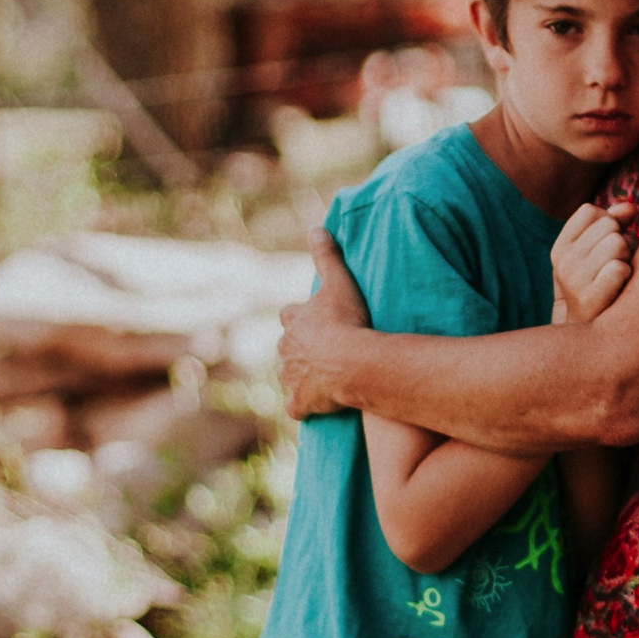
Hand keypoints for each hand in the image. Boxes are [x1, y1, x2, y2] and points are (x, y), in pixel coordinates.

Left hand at [278, 229, 369, 419]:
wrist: (352, 361)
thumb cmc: (347, 320)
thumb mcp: (339, 281)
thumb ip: (327, 256)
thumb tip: (316, 228)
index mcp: (294, 321)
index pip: (289, 316)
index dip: (299, 317)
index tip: (311, 319)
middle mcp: (287, 349)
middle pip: (285, 347)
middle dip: (296, 348)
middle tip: (317, 350)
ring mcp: (293, 377)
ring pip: (287, 376)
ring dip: (298, 377)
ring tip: (316, 378)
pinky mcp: (302, 402)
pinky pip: (295, 408)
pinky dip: (300, 408)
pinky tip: (308, 409)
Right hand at [552, 201, 636, 327]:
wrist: (590, 346)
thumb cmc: (600, 293)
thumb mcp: (596, 257)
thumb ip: (613, 225)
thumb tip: (630, 207)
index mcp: (561, 248)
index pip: (590, 211)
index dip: (608, 222)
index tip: (610, 244)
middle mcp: (563, 262)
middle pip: (608, 226)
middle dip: (621, 241)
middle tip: (617, 266)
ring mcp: (574, 281)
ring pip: (617, 244)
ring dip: (627, 259)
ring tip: (620, 279)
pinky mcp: (590, 300)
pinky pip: (620, 268)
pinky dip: (628, 277)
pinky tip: (621, 293)